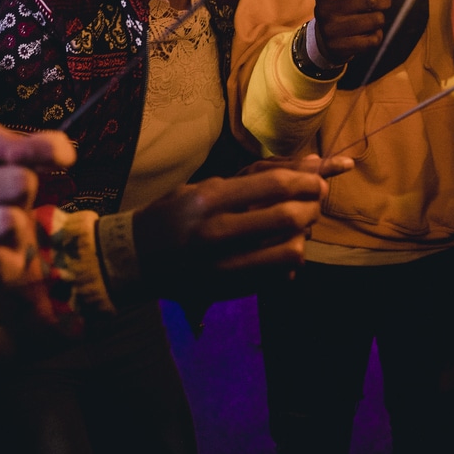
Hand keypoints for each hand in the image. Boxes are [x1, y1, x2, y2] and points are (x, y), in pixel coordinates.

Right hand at [132, 157, 349, 302]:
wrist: (135, 259)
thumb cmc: (172, 215)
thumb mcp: (202, 188)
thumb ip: (250, 181)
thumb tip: (308, 164)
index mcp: (208, 200)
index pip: (274, 185)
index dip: (306, 180)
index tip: (317, 179)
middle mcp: (217, 232)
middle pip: (288, 216)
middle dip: (312, 205)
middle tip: (316, 200)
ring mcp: (223, 265)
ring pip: (290, 251)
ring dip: (304, 236)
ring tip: (300, 227)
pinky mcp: (229, 290)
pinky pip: (278, 276)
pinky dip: (290, 262)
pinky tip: (284, 250)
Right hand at [312, 0, 398, 64]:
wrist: (322, 39)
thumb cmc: (341, 8)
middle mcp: (325, 8)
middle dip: (384, 0)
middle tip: (385, 2)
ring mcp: (331, 29)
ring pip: (375, 20)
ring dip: (380, 18)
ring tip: (374, 19)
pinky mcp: (339, 47)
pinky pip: (372, 40)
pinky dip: (377, 35)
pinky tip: (370, 32)